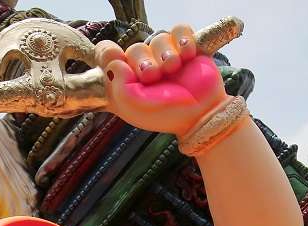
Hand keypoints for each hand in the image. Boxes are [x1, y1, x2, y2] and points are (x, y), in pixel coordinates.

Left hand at [95, 26, 227, 135]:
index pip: (106, 56)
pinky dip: (183, 40)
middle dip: (145, 62)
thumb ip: (117, 84)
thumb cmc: (166, 114)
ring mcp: (165, 57)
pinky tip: (188, 54)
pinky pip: (179, 30)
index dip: (107, 53)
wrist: (200, 113)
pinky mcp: (185, 48)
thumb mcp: (133, 105)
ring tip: (174, 69)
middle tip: (155, 76)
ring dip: (166, 55)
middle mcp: (144, 68)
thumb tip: (113, 62)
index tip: (116, 58)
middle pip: (135, 48)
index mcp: (126, 82)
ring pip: (158, 39)